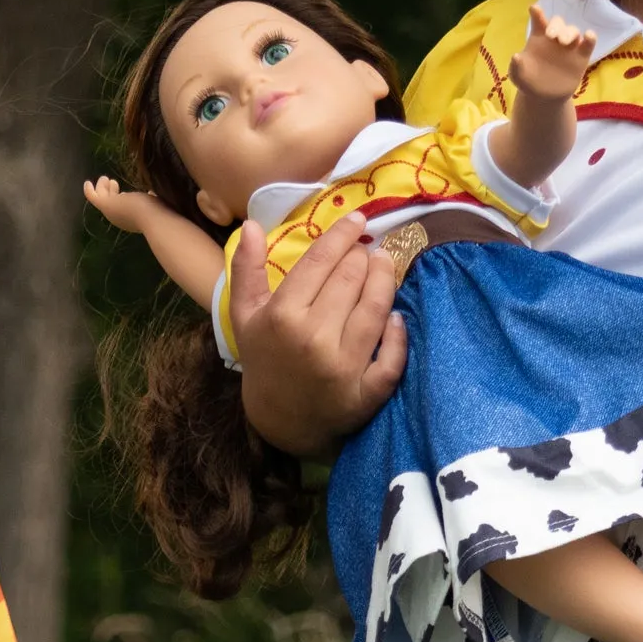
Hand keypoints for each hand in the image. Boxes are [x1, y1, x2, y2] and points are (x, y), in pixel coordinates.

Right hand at [83, 174, 159, 235]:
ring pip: (102, 198)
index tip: (124, 193)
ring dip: (102, 187)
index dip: (122, 200)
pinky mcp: (105, 205)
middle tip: (112, 182)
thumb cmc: (159, 212)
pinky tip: (87, 182)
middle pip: (110, 204)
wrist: (154, 218)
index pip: (122, 209)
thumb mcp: (154, 201)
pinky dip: (89, 190)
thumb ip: (151, 198)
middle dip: (110, 193)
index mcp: (131, 220)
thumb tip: (151, 191)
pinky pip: (93, 197)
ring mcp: (111, 211)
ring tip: (105, 178)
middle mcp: (119, 218)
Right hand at [232, 215, 406, 457]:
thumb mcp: (244, 316)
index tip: (357, 221)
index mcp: (282, 316)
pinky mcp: (363, 395)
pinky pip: (391, 360)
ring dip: (386, 280)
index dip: (342, 235)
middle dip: (364, 256)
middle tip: (368, 249)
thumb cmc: (264, 359)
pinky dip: (398, 335)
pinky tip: (396, 318)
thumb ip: (246, 270)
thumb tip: (253, 224)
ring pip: (375, 309)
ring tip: (385, 266)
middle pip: (351, 279)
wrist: (277, 420)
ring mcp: (341, 368)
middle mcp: (312, 339)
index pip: (320, 261)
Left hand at [509, 3, 594, 102]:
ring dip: (570, 33)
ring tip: (564, 42)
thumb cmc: (528, 81)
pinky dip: (590, 38)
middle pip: (558, 23)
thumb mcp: (518, 76)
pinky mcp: (581, 56)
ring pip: (573, 31)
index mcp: (538, 37)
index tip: (534, 9)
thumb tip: (516, 57)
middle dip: (556, 26)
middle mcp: (555, 38)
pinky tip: (589, 36)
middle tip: (551, 35)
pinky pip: (588, 44)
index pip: (538, 20)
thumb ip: (516, 66)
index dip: (537, 13)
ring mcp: (569, 46)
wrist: (544, 97)